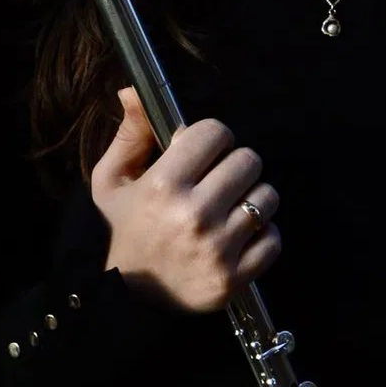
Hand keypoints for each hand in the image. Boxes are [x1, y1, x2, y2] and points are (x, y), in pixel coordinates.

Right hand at [89, 88, 280, 311]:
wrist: (126, 297)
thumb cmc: (122, 230)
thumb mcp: (111, 181)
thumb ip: (130, 134)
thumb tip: (133, 90)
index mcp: (163, 185)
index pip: (215, 133)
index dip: (211, 138)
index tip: (202, 152)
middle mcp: (194, 214)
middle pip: (248, 160)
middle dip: (234, 165)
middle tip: (217, 181)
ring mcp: (219, 248)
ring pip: (267, 197)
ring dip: (251, 199)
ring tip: (228, 209)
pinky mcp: (237, 277)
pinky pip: (274, 238)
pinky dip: (261, 235)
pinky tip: (238, 236)